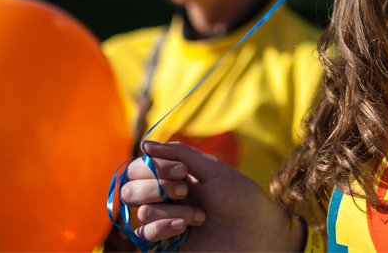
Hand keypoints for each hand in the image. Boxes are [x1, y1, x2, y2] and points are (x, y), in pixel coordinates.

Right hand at [120, 141, 304, 251]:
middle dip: (156, 187)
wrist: (257, 232)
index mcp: (174, 177)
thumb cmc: (240, 197)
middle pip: (130, 190)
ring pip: (140, 212)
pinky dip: (162, 228)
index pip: (139, 168)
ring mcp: (164, 223)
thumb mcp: (212, 168)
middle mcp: (164, 199)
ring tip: (199, 216)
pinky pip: (143, 235)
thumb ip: (178, 153)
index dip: (153, 167)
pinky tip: (184, 228)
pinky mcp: (164, 245)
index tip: (182, 170)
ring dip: (171, 211)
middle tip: (185, 190)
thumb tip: (144, 144)